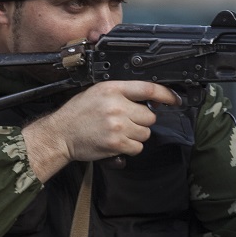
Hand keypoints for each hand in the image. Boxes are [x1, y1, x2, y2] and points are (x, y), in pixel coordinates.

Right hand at [23, 81, 180, 181]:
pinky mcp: (117, 143)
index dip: (166, 94)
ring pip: (145, 133)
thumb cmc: (78, 113)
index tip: (175, 99)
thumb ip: (122, 93)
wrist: (60, 134)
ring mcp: (118, 125)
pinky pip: (137, 147)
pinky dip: (130, 148)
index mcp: (112, 89)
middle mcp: (117, 105)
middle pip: (149, 116)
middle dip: (141, 121)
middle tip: (125, 122)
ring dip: (136, 135)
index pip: (148, 88)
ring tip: (118, 132)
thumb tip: (150, 98)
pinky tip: (117, 143)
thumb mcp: (98, 92)